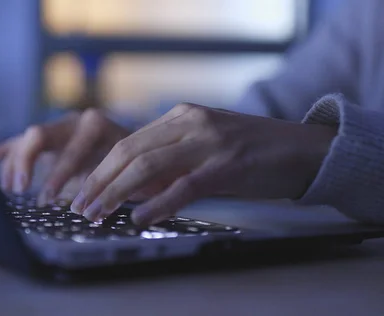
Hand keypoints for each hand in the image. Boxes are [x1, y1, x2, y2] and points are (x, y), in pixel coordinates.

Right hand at [0, 109, 129, 205]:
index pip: (70, 148)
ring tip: (12, 188)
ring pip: (27, 140)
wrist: (142, 153)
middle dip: (26, 162)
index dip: (58, 175)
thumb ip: (98, 187)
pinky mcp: (47, 137)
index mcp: (95, 127)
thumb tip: (78, 209)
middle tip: (20, 189)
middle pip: (38, 135)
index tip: (48, 198)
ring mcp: (58, 127)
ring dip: (16, 164)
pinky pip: (21, 141)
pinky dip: (6, 151)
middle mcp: (74, 122)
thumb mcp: (121, 176)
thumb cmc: (133, 169)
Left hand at [70, 103, 336, 224]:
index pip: (127, 142)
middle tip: (81, 207)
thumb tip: (128, 192)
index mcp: (180, 116)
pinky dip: (157, 203)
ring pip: (148, 165)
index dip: (100, 169)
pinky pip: (183, 185)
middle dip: (100, 182)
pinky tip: (140, 219)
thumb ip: (168, 165)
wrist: (304, 149)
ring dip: (117, 192)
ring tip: (99, 214)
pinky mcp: (227, 164)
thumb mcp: (203, 149)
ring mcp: (209, 141)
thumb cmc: (250, 153)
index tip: (83, 192)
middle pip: (130, 152)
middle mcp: (190, 122)